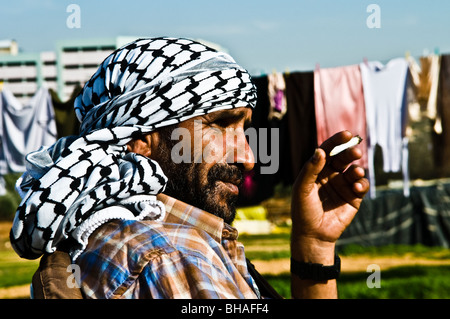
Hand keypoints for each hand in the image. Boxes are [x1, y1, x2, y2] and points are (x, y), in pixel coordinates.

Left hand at [291, 131, 369, 262]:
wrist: (312, 234)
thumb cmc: (303, 210)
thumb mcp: (302, 188)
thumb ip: (310, 169)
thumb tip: (320, 150)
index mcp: (317, 170)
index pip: (328, 151)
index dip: (336, 141)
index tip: (346, 134)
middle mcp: (331, 175)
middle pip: (343, 158)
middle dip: (350, 153)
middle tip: (355, 152)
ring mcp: (343, 186)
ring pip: (354, 171)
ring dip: (357, 169)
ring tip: (356, 172)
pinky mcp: (354, 198)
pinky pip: (362, 186)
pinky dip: (362, 184)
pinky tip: (357, 187)